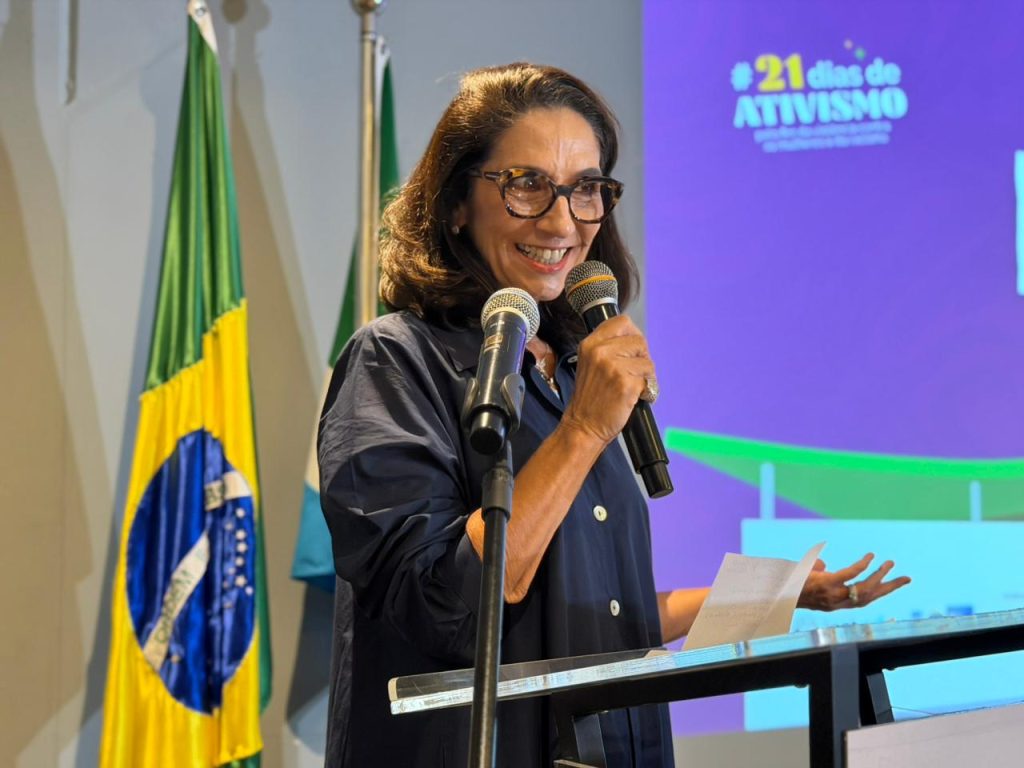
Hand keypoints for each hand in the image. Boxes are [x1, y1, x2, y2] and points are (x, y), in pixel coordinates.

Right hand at [560, 315, 654, 445]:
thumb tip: (635, 340)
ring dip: (646, 376)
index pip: (622, 322)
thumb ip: (608, 348)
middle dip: (642, 358)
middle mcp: (600, 351)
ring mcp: (613, 366)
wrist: (583, 426)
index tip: (633, 350)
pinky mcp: (625, 383)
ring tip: (632, 388)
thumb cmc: (589, 399)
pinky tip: (634, 397)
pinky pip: (649, 379)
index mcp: (590, 344)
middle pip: (639, 341)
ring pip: (647, 361)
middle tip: (634, 374)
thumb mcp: (590, 364)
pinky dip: (646, 390)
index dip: (633, 335)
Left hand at [797, 553, 910, 611]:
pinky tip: (871, 556)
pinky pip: (851, 575)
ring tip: (890, 563)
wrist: (774, 590)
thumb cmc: (789, 584)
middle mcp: (837, 603)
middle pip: (870, 598)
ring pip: (864, 588)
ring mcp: (832, 595)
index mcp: (834, 604)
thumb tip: (824, 564)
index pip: (862, 602)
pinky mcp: (827, 584)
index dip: (878, 594)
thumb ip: (818, 572)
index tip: (891, 585)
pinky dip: (862, 565)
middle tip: (906, 578)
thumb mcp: (807, 579)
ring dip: (880, 575)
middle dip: (889, 588)